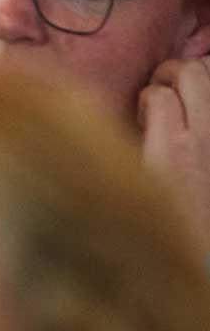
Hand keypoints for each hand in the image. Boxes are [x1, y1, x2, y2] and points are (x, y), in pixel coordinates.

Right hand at [139, 57, 209, 245]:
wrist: (204, 257)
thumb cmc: (167, 228)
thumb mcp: (134, 192)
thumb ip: (130, 155)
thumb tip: (128, 130)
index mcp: (171, 150)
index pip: (158, 94)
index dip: (147, 97)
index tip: (142, 115)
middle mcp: (204, 138)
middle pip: (193, 72)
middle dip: (173, 73)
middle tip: (162, 91)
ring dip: (199, 82)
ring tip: (186, 98)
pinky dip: (209, 101)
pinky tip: (199, 116)